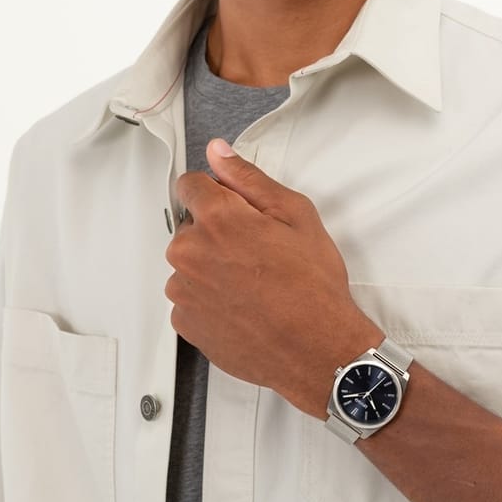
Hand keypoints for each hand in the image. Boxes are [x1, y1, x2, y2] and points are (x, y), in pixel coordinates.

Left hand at [164, 138, 382, 416]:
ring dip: (212, 267)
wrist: (316, 349)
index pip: (189, 185)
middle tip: (257, 250)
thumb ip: (248, 178)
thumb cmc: (311, 284)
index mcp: (216, 219)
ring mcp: (184, 291)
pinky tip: (243, 305)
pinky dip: (210, 299)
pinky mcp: (185, 323)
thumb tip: (218, 152)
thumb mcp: (294, 214)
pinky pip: (190, 298)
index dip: (215, 192)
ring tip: (253, 283)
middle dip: (217, 232)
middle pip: (191, 226)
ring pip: (190, 264)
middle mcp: (190, 253)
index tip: (234, 208)